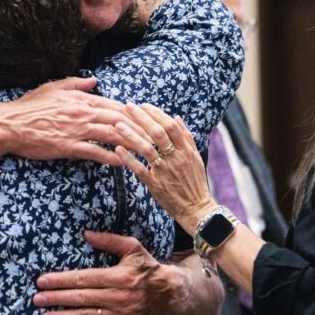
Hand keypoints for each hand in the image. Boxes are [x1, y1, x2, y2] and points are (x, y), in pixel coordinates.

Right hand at [0, 77, 151, 165]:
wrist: (10, 124)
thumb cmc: (30, 106)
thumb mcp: (53, 87)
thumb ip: (76, 84)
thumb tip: (95, 81)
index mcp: (81, 99)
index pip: (116, 104)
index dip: (135, 112)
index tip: (149, 119)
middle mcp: (83, 113)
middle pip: (120, 118)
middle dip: (142, 127)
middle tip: (158, 136)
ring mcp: (76, 130)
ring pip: (112, 134)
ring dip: (132, 141)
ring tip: (148, 150)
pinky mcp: (68, 146)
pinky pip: (95, 151)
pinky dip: (111, 156)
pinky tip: (124, 162)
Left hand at [33, 231, 179, 314]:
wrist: (169, 293)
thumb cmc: (146, 268)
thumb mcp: (132, 247)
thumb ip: (109, 240)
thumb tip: (86, 234)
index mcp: (117, 276)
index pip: (83, 278)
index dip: (61, 280)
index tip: (42, 281)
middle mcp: (118, 296)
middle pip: (81, 298)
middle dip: (56, 298)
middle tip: (36, 299)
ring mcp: (121, 314)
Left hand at [115, 103, 217, 227]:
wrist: (197, 209)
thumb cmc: (195, 182)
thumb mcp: (195, 158)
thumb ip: (187, 137)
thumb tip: (176, 117)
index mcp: (186, 150)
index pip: (170, 126)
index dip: (156, 114)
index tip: (143, 105)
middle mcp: (176, 158)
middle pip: (157, 133)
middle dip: (141, 118)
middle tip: (128, 107)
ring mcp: (165, 171)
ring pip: (146, 149)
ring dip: (131, 135)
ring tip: (118, 125)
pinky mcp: (156, 185)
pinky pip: (140, 170)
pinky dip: (128, 159)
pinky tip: (118, 150)